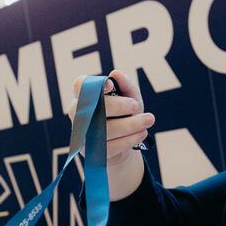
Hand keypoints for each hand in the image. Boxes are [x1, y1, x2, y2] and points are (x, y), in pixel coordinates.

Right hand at [67, 69, 154, 200]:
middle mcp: (78, 114)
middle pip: (92, 108)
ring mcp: (82, 134)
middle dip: (117, 106)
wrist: (124, 142)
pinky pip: (109, 147)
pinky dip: (128, 139)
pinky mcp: (89, 152)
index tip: (111, 86)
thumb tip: (116, 74)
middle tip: (135, 106)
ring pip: (103, 130)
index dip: (93, 86)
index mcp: (85, 95)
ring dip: (129, 125)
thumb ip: (126, 84)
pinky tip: (141, 133)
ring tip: (148, 120)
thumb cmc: (125, 114)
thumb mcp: (131, 97)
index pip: (80, 86)